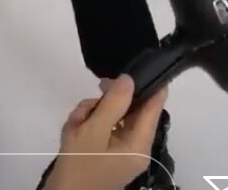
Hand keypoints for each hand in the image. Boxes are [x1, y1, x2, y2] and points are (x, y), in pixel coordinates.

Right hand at [46, 76, 168, 189]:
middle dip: (106, 102)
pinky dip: (87, 123)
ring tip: (75, 125)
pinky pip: (101, 126)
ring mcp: (119, 150)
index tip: (139, 62)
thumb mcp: (95, 130)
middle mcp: (134, 146)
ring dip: (91, 112)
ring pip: (111, 114)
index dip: (151, 83)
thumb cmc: (80, 165)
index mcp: (139, 144)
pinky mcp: (105, 152)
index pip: (154, 106)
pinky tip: (73, 130)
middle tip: (88, 105)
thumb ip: (114, 103)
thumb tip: (130, 79)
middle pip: (128, 108)